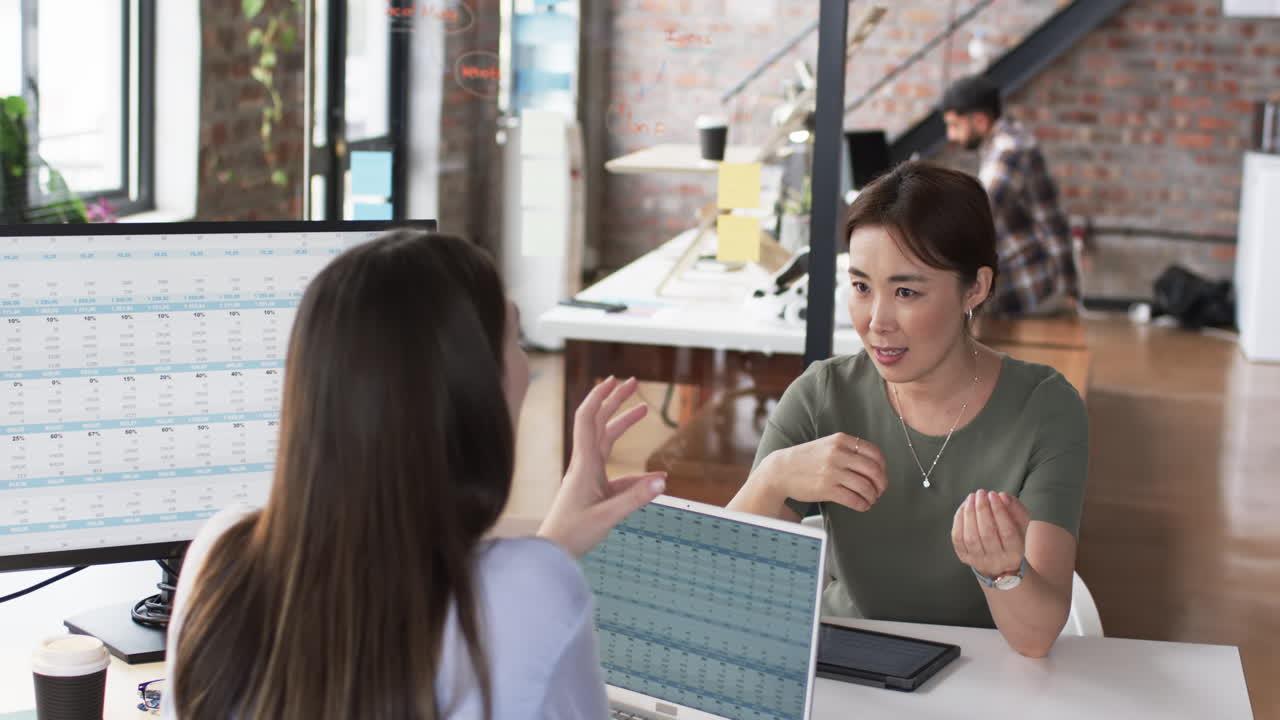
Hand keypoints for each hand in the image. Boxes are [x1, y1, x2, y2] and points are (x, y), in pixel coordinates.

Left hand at [538, 377, 666, 557]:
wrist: (553, 551)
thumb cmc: (573, 534)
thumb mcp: (607, 517)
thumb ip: (635, 499)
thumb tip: (664, 480)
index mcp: (584, 464)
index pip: (588, 419)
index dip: (600, 396)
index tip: (615, 380)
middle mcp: (584, 464)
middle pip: (599, 423)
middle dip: (615, 400)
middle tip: (632, 383)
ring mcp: (588, 476)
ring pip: (606, 441)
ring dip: (623, 423)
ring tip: (642, 410)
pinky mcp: (594, 490)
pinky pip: (617, 472)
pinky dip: (636, 469)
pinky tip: (657, 476)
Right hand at [762, 433, 886, 511]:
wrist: (780, 470)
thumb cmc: (805, 459)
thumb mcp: (827, 445)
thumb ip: (848, 450)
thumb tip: (874, 466)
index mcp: (840, 440)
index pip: (874, 453)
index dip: (883, 466)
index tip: (881, 475)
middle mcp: (837, 454)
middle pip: (873, 470)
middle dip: (881, 483)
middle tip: (880, 490)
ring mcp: (831, 472)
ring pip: (865, 486)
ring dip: (872, 496)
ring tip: (870, 499)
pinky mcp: (826, 489)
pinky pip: (853, 499)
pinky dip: (862, 505)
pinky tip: (862, 506)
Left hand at [952, 490, 1031, 578]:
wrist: (1000, 559)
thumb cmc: (1012, 535)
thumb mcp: (1020, 522)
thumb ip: (1015, 508)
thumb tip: (1002, 496)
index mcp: (1015, 552)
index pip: (1007, 531)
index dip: (999, 511)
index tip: (993, 494)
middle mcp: (997, 561)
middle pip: (987, 534)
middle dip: (982, 510)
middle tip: (981, 493)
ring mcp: (979, 561)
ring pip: (971, 537)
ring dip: (969, 514)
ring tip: (971, 497)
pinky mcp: (964, 558)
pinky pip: (958, 539)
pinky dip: (959, 521)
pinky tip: (964, 507)